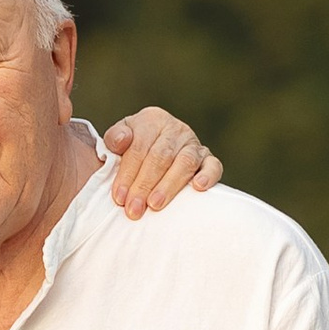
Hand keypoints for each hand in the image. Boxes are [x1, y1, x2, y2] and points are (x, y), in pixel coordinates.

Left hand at [100, 106, 223, 217]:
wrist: (155, 150)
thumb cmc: (133, 150)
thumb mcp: (118, 140)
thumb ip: (114, 139)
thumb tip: (121, 141)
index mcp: (152, 120)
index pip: (139, 147)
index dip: (128, 173)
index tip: (119, 197)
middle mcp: (175, 129)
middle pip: (160, 157)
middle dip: (144, 185)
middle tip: (134, 209)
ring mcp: (193, 143)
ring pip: (185, 163)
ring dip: (169, 185)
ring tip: (155, 204)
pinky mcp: (208, 158)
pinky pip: (213, 165)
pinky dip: (208, 175)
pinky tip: (198, 187)